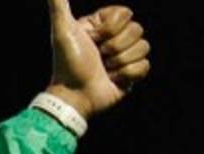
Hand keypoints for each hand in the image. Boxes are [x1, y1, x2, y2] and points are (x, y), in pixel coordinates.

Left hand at [47, 0, 150, 117]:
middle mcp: (115, 38)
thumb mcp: (62, 30)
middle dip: (115, 46)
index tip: (92, 39)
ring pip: (143, 46)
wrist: (74, 95)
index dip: (111, 27)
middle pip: (137, 29)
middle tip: (98, 57)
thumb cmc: (67, 63)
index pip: (125, 13)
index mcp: (102, 25)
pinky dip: (127, 74)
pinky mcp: (132, 73)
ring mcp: (125, 56)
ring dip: (120, 61)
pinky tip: (113, 79)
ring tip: (105, 69)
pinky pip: (145, 66)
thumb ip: (59, 6)